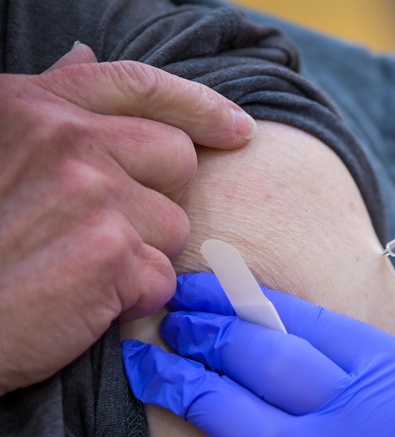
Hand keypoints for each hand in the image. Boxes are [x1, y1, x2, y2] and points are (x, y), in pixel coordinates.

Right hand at [0, 44, 256, 393]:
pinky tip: (83, 300)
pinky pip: (162, 278)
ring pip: (175, 225)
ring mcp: (92, 194)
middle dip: (157, 198)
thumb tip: (84, 56)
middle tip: (102, 229)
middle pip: (177, 157)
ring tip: (80, 267)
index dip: (198, 105)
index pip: (138, 86)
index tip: (238, 128)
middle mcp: (65, 141)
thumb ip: (50, 109)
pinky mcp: (111, 253)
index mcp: (34, 108)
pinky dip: (134, 299)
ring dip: (144, 255)